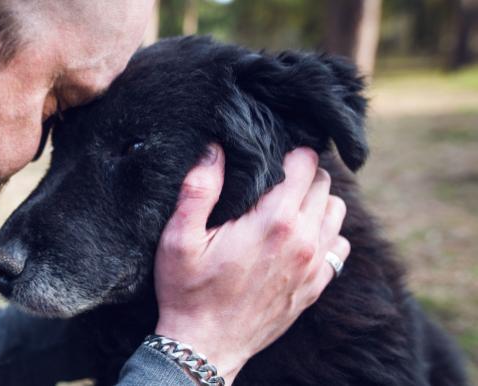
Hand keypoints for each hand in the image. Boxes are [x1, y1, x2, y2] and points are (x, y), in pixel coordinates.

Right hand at [154, 146, 349, 383]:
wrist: (205, 347)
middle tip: (273, 181)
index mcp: (274, 222)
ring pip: (336, 212)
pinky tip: (298, 239)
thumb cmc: (188, 291)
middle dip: (302, 175)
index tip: (269, 157)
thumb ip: (198, 189)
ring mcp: (314, 266)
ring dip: (316, 202)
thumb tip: (214, 148)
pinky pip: (339, 247)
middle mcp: (304, 241)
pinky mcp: (316, 287)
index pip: (305, 164)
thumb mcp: (179, 238)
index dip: (289, 153)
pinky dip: (325, 235)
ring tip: (286, 207)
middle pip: (324, 184)